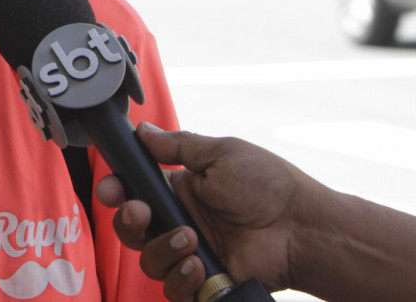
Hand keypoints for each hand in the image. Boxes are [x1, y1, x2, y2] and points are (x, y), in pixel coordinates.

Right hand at [98, 124, 319, 299]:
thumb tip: (143, 130)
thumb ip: (178, 145)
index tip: (111, 188)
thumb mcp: (221, 153)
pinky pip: (173, 288)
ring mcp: (192, 253)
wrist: (303, 229)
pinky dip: (181, 278)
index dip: (117, 190)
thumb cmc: (270, 186)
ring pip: (149, 260)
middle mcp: (182, 222)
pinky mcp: (204, 282)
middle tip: (141, 213)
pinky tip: (199, 265)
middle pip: (132, 229)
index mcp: (182, 189)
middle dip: (128, 221)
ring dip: (162, 249)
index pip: (135, 190)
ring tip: (190, 240)